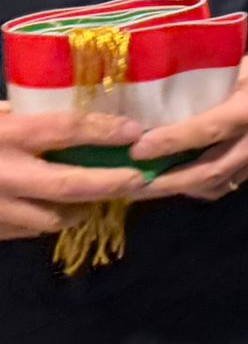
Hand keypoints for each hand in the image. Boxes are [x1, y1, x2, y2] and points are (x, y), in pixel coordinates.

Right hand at [0, 106, 146, 239]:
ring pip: (53, 218)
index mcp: (8, 136)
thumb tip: (64, 113)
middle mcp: (6, 175)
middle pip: (69, 184)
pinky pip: (29, 231)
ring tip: (99, 198)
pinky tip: (61, 210)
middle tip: (139, 178)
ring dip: (82, 209)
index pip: (66, 130)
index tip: (134, 131)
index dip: (104, 131)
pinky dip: (50, 220)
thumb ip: (18, 115)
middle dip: (110, 183)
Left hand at [130, 54, 247, 201]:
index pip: (208, 130)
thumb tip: (159, 100)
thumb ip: (205, 87)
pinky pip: (227, 184)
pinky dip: (199, 186)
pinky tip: (178, 182)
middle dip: (166, 182)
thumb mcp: (239, 67)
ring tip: (144, 187)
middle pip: (208, 171)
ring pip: (216, 184)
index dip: (170, 142)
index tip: (136, 150)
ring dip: (178, 189)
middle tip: (129, 185)